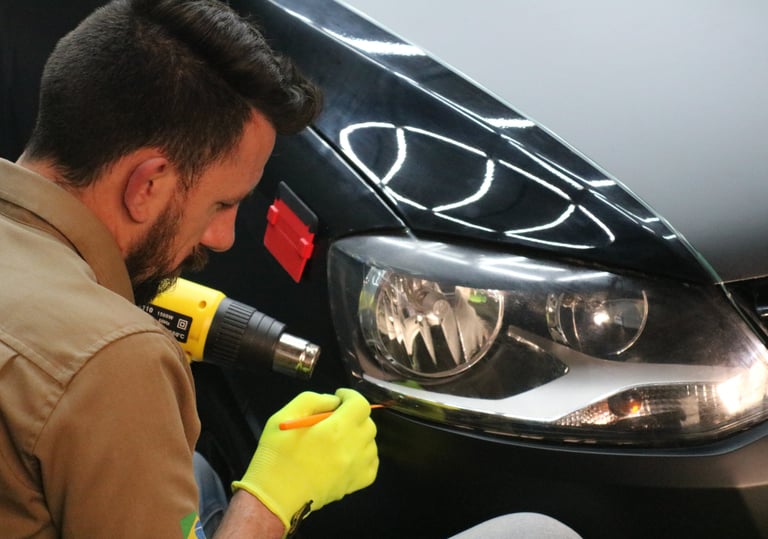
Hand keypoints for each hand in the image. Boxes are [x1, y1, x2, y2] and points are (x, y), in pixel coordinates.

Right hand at [232, 388, 378, 529]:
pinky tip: (348, 454)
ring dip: (359, 435)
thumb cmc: (276, 456)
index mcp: (335, 430)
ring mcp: (355, 469)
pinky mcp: (354, 484)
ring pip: (371, 443)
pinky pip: (372, 464)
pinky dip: (365, 456)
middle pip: (368, 423)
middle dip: (354, 415)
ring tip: (339, 438)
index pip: (360, 405)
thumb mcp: (284, 416)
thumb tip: (333, 401)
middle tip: (336, 417)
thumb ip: (311, 400)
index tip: (339, 397)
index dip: (351, 396)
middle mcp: (351, 449)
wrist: (274, 498)